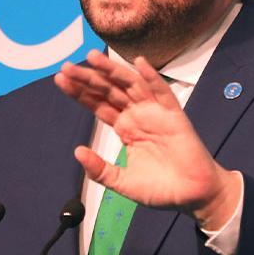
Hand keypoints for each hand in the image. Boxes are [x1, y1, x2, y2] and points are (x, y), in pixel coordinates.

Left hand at [54, 50, 241, 229]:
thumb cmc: (161, 189)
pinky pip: (162, 93)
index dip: (80, 92)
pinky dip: (151, 77)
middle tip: (67, 66)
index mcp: (125, 128)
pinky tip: (139, 63)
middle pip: (109, 91)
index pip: (98, 104)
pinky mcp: (174, 116)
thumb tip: (77, 151)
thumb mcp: (123, 182)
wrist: (193, 197)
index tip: (60, 79)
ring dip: (112, 70)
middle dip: (89, 78)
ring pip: (131, 85)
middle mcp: (138, 116)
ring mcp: (155, 114)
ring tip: (92, 57)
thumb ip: (100, 170)